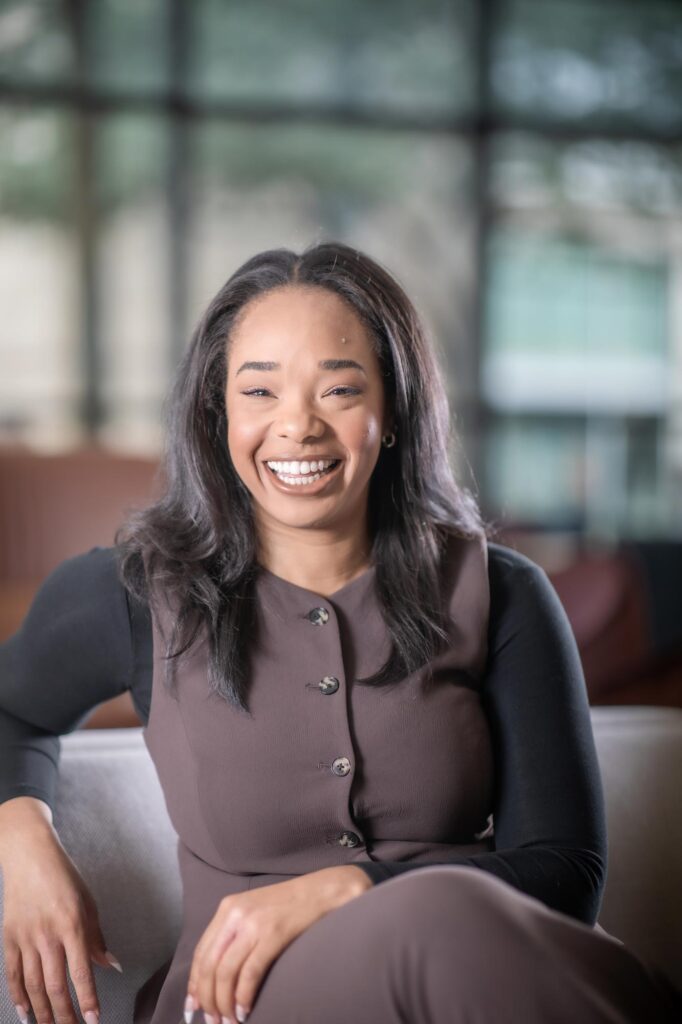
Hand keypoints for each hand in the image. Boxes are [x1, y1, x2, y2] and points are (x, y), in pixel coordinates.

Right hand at [1, 809, 121, 1023]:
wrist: (28, 856)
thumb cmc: (64, 877)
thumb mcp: (88, 902)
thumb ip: (97, 938)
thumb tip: (111, 966)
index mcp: (72, 924)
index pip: (81, 971)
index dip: (88, 999)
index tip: (94, 1020)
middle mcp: (48, 934)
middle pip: (55, 985)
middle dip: (65, 1015)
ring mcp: (25, 938)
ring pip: (34, 985)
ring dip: (43, 1012)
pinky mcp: (9, 938)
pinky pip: (14, 974)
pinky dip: (18, 996)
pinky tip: (25, 1013)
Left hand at [185, 865, 371, 1022]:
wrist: (323, 890)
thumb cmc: (290, 906)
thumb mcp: (254, 912)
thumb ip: (234, 935)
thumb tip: (218, 975)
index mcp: (227, 908)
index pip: (200, 953)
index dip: (195, 984)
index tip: (193, 1007)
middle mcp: (235, 914)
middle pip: (209, 965)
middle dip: (207, 999)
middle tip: (213, 1021)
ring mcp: (253, 923)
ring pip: (226, 972)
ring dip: (224, 1003)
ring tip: (228, 1021)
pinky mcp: (273, 933)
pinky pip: (250, 972)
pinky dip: (243, 996)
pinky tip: (245, 1011)